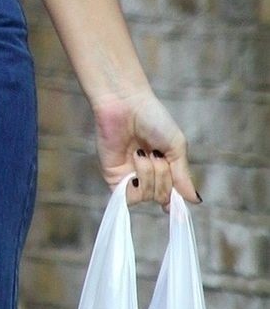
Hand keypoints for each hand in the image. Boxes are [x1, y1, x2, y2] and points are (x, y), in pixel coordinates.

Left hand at [92, 87, 198, 209]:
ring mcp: (130, 178)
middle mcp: (147, 177)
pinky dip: (136, 183)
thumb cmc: (153, 120)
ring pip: (147, 196)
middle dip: (164, 177)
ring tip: (142, 153)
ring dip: (149, 174)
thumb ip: (183, 176)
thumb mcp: (176, 147)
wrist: (125, 105)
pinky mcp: (113, 177)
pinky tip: (137, 163)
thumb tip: (195, 201)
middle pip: (162, 196)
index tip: (179, 203)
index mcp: (164, 169)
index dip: (176, 201)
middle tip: (156, 155)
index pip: (172, 195)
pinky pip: (128, 197)